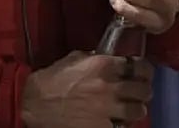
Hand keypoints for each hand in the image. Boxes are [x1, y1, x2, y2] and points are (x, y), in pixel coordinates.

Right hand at [22, 51, 152, 127]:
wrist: (34, 102)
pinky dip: (122, 124)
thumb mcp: (75, 58)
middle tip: (142, 92)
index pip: (138, 66)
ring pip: (138, 110)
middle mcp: (109, 86)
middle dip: (144, 90)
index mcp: (104, 65)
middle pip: (142, 89)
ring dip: (137, 109)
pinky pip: (122, 127)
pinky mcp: (100, 127)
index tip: (144, 72)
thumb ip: (95, 57)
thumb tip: (107, 58)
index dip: (145, 70)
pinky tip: (119, 121)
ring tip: (134, 109)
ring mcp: (106, 109)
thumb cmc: (52, 78)